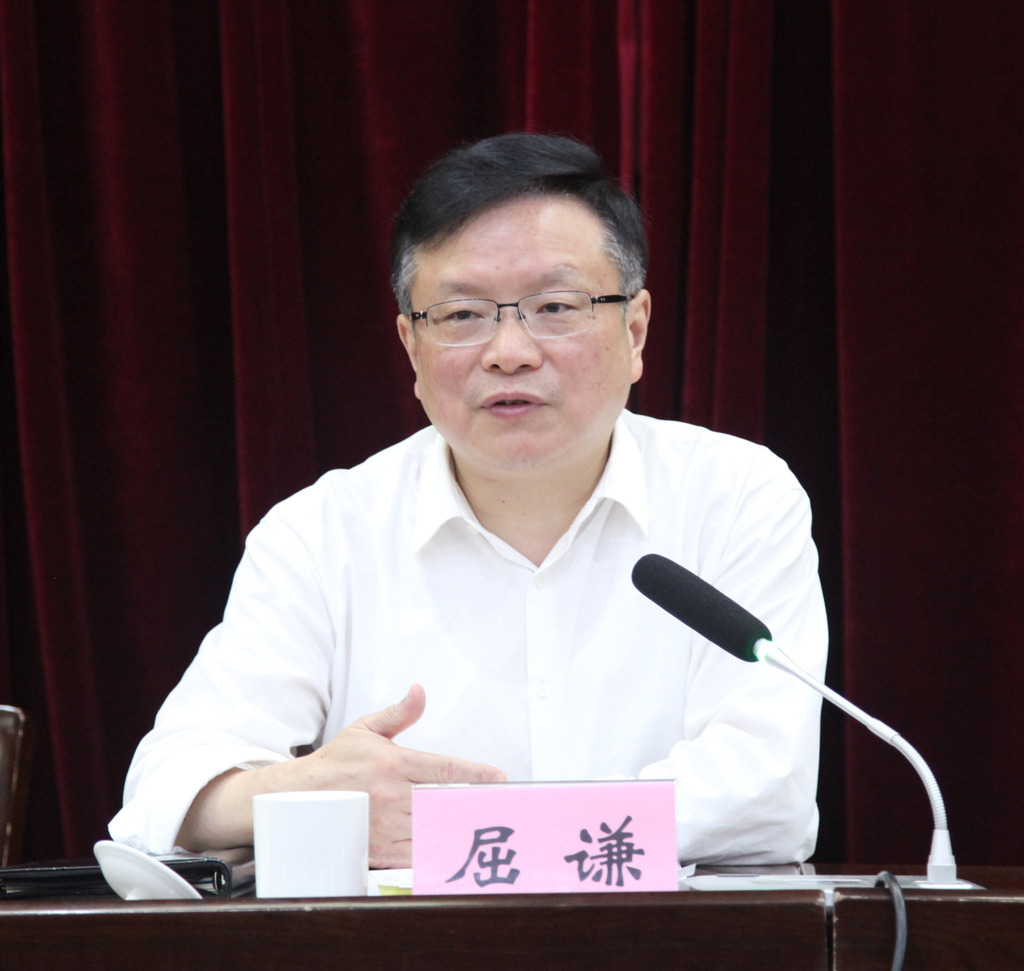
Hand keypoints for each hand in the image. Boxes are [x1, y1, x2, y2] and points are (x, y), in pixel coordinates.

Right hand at [294, 684, 506, 867]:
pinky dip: (432, 852)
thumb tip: (419, 691)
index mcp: (394, 763)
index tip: (498, 777)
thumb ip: (400, 713)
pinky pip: (413, 855)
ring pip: (432, 829)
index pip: (443, 767)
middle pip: (444, 801)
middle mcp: (392, 794)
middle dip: (471, 803)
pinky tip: (449, 848)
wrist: (300, 795)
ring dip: (456, 828)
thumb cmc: (337, 761)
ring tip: (480, 827)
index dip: (475, 773)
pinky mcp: (377, 849)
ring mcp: (385, 825)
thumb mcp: (366, 729)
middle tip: (496, 806)